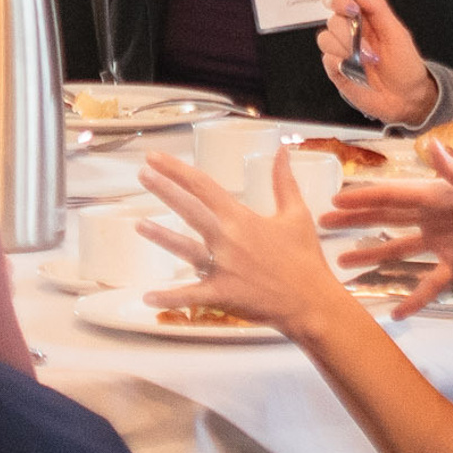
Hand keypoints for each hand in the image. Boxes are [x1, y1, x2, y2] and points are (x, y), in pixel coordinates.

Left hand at [134, 150, 351, 340]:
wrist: (313, 302)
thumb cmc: (304, 259)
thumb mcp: (297, 214)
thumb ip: (284, 181)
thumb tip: (282, 151)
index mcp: (241, 219)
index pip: (203, 186)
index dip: (177, 170)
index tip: (156, 158)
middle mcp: (228, 239)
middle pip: (189, 209)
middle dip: (163, 190)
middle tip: (142, 174)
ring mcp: (223, 267)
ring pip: (185, 249)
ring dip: (161, 237)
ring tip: (139, 225)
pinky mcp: (222, 294)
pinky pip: (191, 295)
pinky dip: (170, 297)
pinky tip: (148, 297)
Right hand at [316, 0, 439, 128]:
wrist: (407, 98)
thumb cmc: (406, 65)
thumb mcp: (398, 32)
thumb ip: (377, 7)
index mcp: (363, 20)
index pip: (339, 0)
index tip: (352, 8)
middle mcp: (349, 33)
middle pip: (332, 20)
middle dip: (349, 32)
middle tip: (370, 47)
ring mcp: (341, 52)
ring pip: (325, 39)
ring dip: (347, 49)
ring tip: (368, 61)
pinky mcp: (336, 70)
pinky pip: (327, 59)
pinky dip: (341, 63)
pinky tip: (357, 70)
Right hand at [326, 145, 452, 318]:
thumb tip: (432, 146)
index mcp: (438, 197)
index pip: (392, 196)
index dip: (362, 198)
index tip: (334, 200)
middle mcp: (435, 218)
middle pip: (387, 218)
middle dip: (355, 220)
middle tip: (324, 222)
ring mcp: (444, 243)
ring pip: (400, 249)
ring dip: (372, 256)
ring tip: (342, 262)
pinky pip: (430, 284)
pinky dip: (414, 299)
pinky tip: (396, 312)